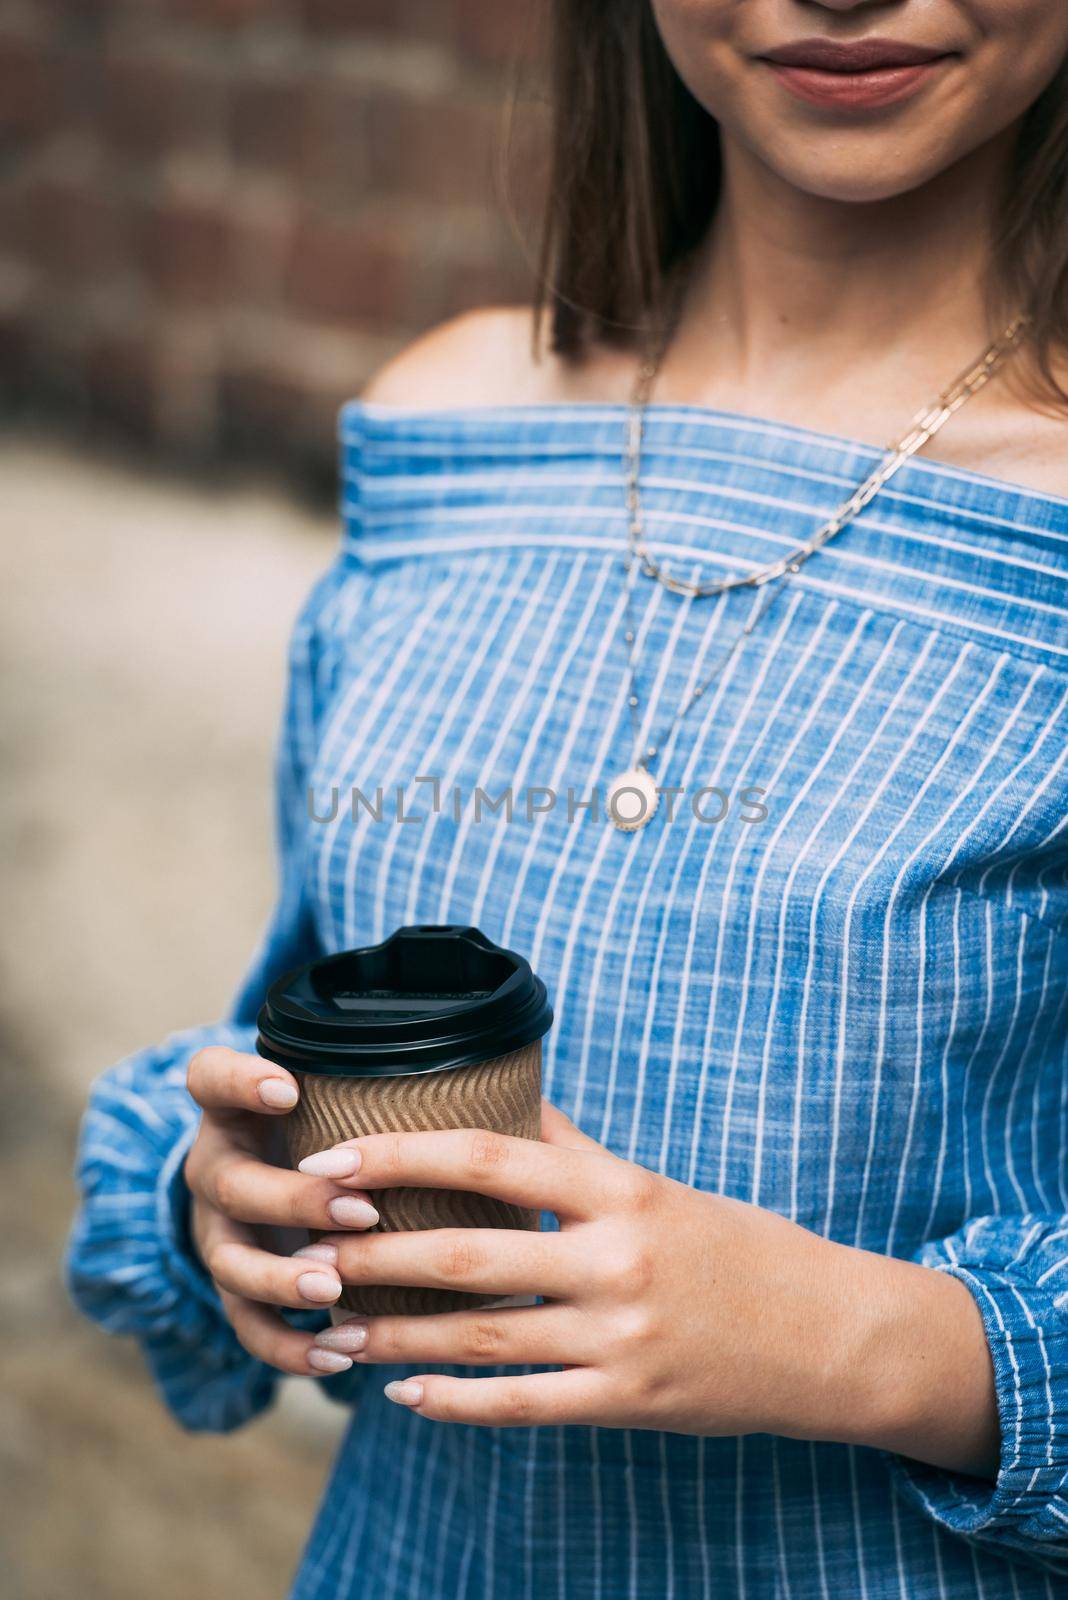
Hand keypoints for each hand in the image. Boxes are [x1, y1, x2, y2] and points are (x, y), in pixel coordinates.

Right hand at [183, 1046, 380, 1375]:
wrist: (277, 1174)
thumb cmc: (327, 1122)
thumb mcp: (332, 1090)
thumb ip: (381, 1081)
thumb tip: (495, 1075)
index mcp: (234, 1108)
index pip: (211, 1077)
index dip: (241, 1082)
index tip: (289, 1090)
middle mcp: (216, 1167)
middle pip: (229, 1182)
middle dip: (295, 1200)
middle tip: (361, 1211)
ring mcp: (218, 1231)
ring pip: (228, 1262)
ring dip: (280, 1278)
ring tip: (331, 1288)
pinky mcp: (234, 1288)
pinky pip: (247, 1326)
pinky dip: (286, 1347)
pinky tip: (337, 1357)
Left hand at [304, 1101, 998, 1473]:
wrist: (830, 1334)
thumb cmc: (736, 1247)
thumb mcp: (656, 1186)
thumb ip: (576, 1152)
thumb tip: (504, 1102)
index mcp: (618, 1191)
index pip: (489, 1159)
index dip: (401, 1158)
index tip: (333, 1162)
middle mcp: (614, 1259)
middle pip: (467, 1254)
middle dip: (374, 1254)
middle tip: (304, 1253)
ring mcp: (621, 1337)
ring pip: (482, 1337)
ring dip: (395, 1334)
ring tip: (331, 1331)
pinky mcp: (630, 1402)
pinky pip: (525, 1406)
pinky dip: (458, 1403)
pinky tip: (405, 1395)